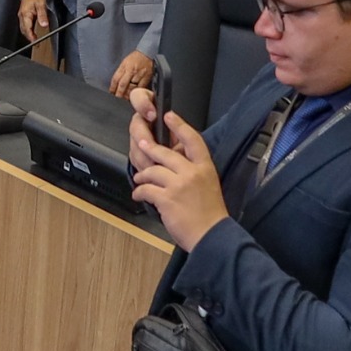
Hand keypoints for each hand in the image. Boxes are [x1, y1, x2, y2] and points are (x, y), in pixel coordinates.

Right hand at [18, 0, 51, 46]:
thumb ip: (42, 15)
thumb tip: (44, 25)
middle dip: (29, 37)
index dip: (31, 37)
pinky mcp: (23, 15)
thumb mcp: (41, 4)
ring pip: (23, 28)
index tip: (35, 42)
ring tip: (35, 40)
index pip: (27, 29)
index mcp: (25, 14)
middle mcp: (22, 15)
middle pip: (24, 30)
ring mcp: (21, 15)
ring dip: (28, 34)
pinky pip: (24, 25)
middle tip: (36, 44)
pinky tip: (32, 32)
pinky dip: (28, 30)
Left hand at [109, 51, 158, 101]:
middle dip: (119, 93)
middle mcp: (131, 70)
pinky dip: (136, 93)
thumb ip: (120, 72)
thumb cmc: (135, 58)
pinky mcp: (146, 78)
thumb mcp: (124, 62)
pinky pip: (140, 88)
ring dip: (127, 95)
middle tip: (117, 99)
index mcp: (124, 66)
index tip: (111, 93)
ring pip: (131, 88)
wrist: (147, 53)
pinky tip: (134, 96)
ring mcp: (139, 75)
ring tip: (125, 99)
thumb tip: (115, 84)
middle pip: (123, 85)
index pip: (116, 79)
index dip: (113, 88)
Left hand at [127, 92, 227, 249]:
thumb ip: (194, 171)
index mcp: (205, 168)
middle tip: (142, 145)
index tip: (169, 116)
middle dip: (150, 149)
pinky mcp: (167, 199)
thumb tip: (175, 164)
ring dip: (142, 175)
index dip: (180, 126)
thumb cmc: (210, 214)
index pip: (193, 140)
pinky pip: (146, 189)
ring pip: (153, 171)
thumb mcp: (209, 185)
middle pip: (166, 154)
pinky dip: (140, 192)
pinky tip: (139, 194)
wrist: (211, 235)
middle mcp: (192, 173)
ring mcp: (179, 185)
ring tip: (139, 179)